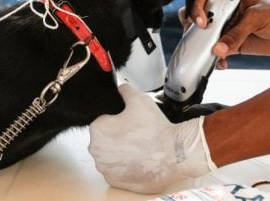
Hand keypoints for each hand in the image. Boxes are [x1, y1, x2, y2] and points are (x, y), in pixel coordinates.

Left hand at [88, 84, 216, 193]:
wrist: (173, 154)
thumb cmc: (155, 128)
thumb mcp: (139, 99)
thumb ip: (124, 89)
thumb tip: (120, 87)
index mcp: (97, 129)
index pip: (102, 122)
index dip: (117, 120)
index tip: (130, 123)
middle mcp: (96, 151)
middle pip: (104, 140)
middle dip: (117, 137)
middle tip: (137, 134)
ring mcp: (105, 168)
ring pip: (110, 157)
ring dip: (121, 153)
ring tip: (140, 148)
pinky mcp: (115, 181)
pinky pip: (117, 172)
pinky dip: (125, 167)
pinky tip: (139, 160)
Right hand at [179, 0, 232, 68]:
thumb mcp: (257, 17)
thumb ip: (237, 33)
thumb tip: (218, 48)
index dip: (196, 10)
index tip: (201, 24)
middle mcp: (221, 12)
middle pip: (195, 19)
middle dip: (193, 31)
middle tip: (201, 42)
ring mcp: (223, 29)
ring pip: (201, 38)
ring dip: (203, 49)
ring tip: (212, 56)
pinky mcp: (228, 44)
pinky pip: (213, 52)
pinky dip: (214, 60)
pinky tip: (221, 63)